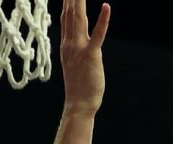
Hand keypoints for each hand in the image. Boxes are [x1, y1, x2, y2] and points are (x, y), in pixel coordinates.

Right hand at [60, 0, 110, 115]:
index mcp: (66, 45)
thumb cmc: (79, 87)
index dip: (67, 2)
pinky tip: (106, 6)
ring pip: (79, 19)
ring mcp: (79, 49)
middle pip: (70, 14)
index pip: (65, 18)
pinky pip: (98, 34)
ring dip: (80, 1)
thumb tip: (77, 43)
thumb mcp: (74, 64)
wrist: (78, 104)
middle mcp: (70, 44)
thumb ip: (74, 51)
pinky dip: (103, 20)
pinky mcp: (91, 55)